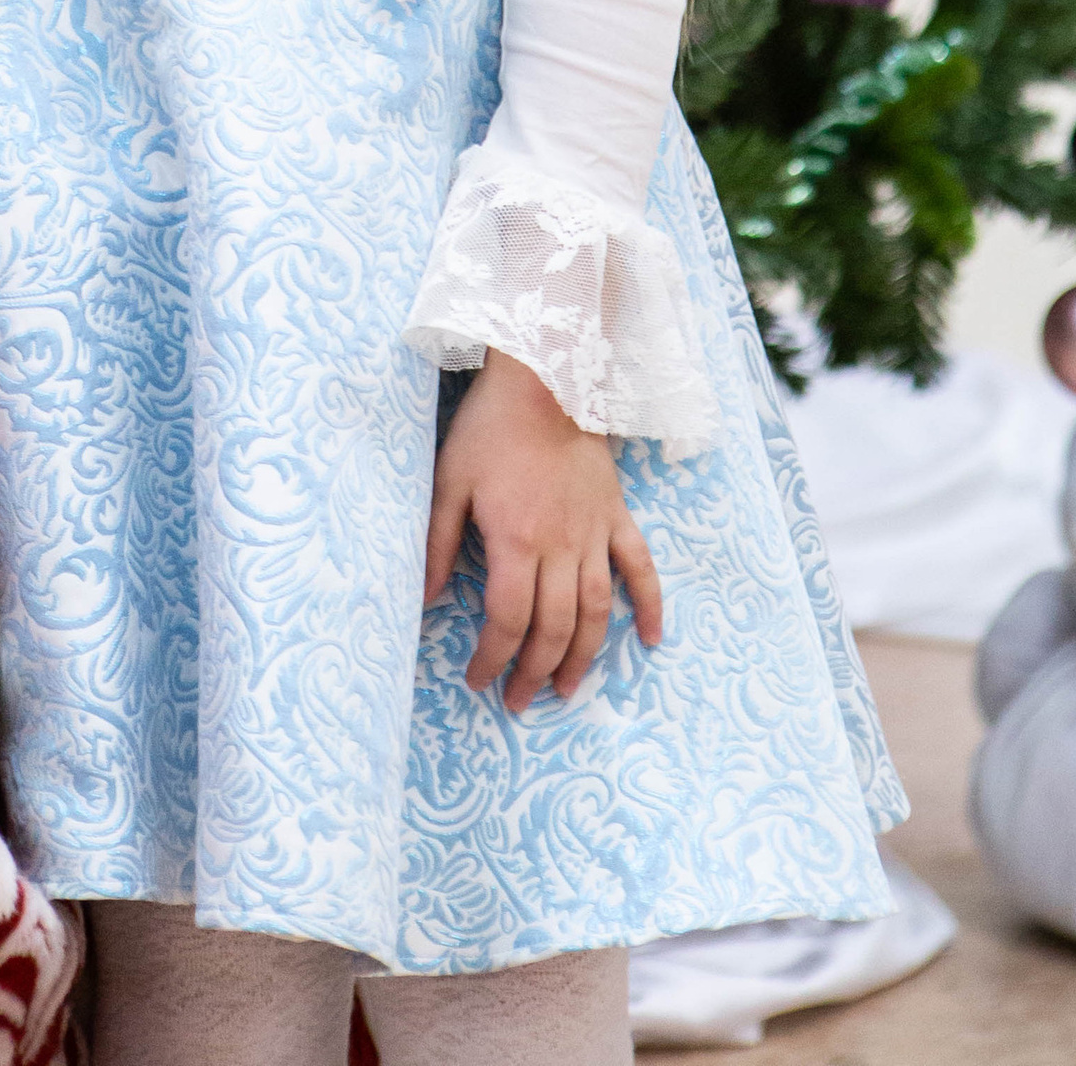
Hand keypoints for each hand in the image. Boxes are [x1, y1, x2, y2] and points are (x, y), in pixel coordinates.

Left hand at [423, 349, 663, 712]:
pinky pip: (641, 568)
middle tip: (519, 700)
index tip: (478, 681)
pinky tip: (650, 640)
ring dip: (584, 657)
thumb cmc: (490, 427)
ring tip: (568, 689)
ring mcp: (595, 533)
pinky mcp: (618, 515)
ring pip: (596, 612)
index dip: (492, 657)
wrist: (547, 376)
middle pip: (554, 628)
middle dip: (535, 672)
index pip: (507, 620)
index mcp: (516, 541)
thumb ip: (435, 543)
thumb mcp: (448, 481)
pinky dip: (650, 606)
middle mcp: (561, 547)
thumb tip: (424, 600)